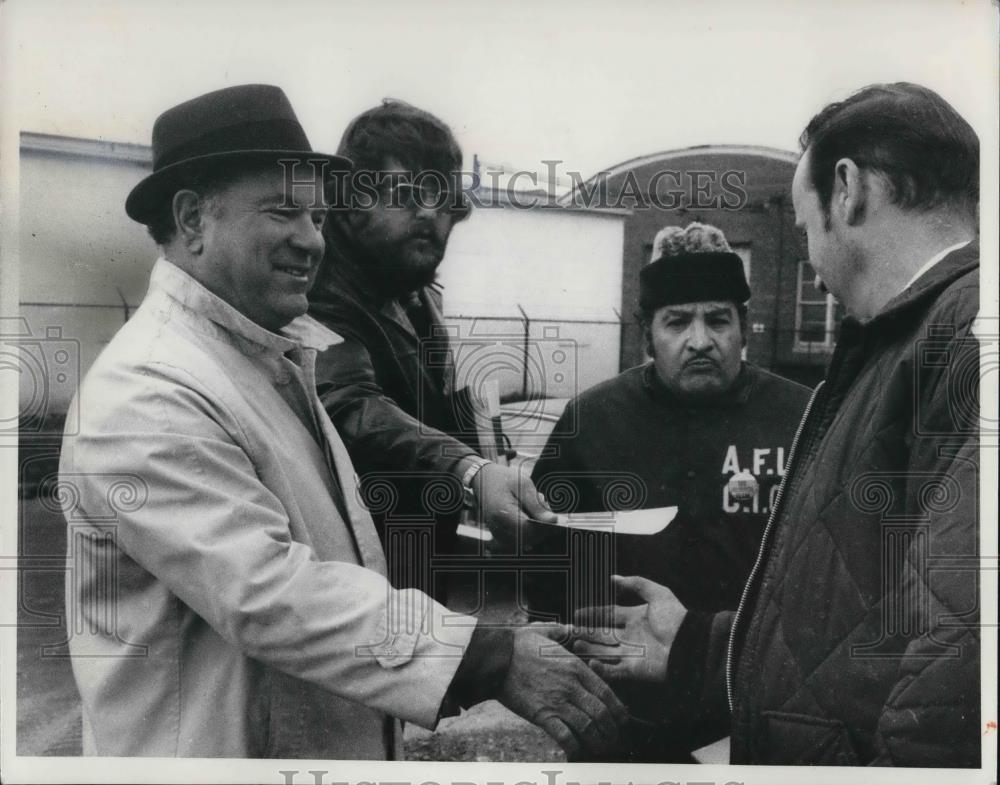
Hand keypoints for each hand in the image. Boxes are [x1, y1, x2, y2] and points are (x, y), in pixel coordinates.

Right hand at [473, 462, 556, 548]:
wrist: (484, 479)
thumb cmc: (504, 479)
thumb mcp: (523, 484)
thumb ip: (537, 505)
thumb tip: (553, 521)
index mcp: (501, 513)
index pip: (528, 528)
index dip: (545, 526)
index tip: (556, 518)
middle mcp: (498, 527)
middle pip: (530, 536)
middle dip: (544, 526)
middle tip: (546, 506)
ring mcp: (499, 533)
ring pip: (528, 539)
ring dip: (538, 527)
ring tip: (535, 506)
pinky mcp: (502, 535)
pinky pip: (523, 538)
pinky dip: (531, 528)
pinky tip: (529, 513)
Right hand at [498, 627, 628, 760]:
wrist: (496, 658)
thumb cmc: (519, 644)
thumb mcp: (546, 631)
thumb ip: (563, 630)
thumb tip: (572, 626)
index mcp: (576, 667)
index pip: (606, 693)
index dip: (618, 710)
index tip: (621, 719)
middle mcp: (571, 686)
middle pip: (601, 713)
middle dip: (612, 730)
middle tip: (614, 738)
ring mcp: (557, 701)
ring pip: (588, 727)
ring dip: (598, 741)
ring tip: (600, 748)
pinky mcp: (542, 715)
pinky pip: (565, 736)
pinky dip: (574, 746)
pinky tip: (576, 751)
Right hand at [571, 575, 686, 682]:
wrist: (689, 646)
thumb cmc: (675, 618)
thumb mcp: (657, 594)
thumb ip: (635, 584)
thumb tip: (613, 577)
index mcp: (634, 618)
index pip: (609, 615)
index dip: (593, 614)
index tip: (577, 614)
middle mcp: (630, 635)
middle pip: (603, 634)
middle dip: (586, 632)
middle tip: (571, 631)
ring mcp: (631, 653)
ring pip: (604, 651)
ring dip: (590, 649)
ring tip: (576, 644)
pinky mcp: (633, 670)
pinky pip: (613, 670)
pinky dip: (602, 668)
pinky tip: (591, 662)